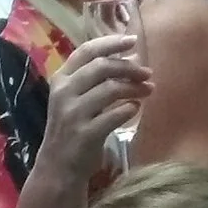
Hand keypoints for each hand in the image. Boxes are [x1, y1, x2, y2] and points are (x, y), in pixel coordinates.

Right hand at [34, 30, 151, 195]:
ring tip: (149, 90)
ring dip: (134, 87)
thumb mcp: (76, 99)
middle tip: (148, 72)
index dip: (111, 43)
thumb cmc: (73, 129)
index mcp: (61, 79)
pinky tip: (136, 108)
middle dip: (129, 67)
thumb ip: (96, 80)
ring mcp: (73, 114)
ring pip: (110, 89)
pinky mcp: (85, 134)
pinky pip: (113, 116)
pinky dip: (129, 109)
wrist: (58, 166)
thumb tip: (131, 58)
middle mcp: (64, 93)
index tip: (133, 40)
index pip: (86, 51)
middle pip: (101, 67)